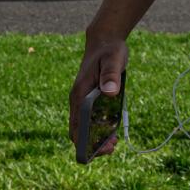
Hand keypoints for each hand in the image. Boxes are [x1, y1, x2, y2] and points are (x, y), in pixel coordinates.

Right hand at [72, 34, 127, 159]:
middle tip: (112, 148)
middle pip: (78, 130)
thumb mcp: (114, 60)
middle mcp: (78, 100)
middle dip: (92, 144)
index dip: (85, 141)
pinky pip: (92, 120)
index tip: (100, 148)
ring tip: (114, 144)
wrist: (105, 41)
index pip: (76, 125)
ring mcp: (83, 100)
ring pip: (85, 127)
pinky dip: (100, 129)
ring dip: (97, 138)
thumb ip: (111, 75)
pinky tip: (113, 132)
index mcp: (79, 94)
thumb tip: (111, 93)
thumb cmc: (109, 50)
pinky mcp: (91, 100)